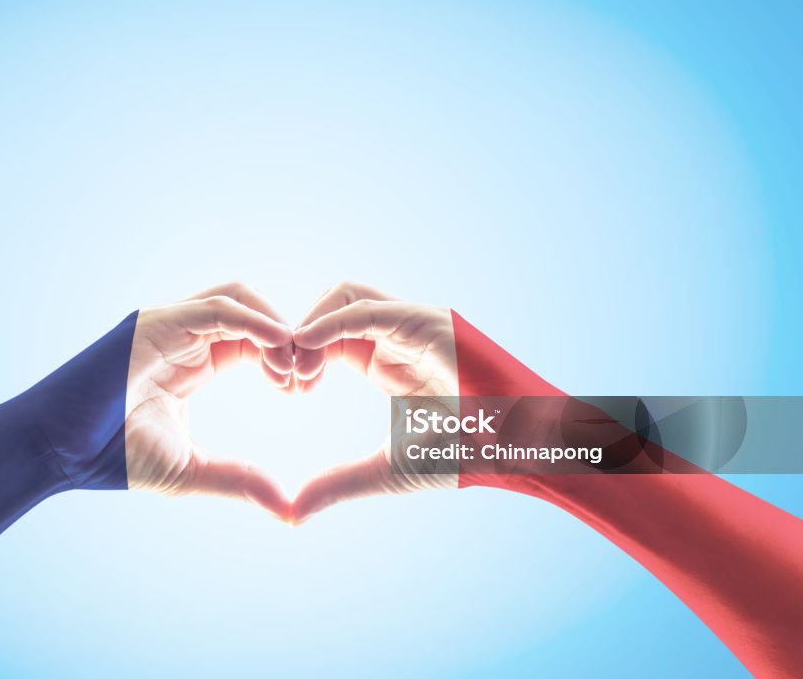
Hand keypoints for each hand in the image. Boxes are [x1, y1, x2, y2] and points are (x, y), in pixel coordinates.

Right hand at [1, 282, 293, 518]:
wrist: (53, 451)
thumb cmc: (111, 458)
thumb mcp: (189, 470)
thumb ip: (238, 479)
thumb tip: (288, 508)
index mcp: (193, 363)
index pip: (252, 341)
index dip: (283, 359)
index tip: (302, 391)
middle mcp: (181, 336)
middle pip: (252, 313)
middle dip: (286, 339)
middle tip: (304, 378)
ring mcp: (166, 325)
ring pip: (237, 298)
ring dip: (272, 325)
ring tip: (291, 365)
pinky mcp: (154, 322)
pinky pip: (215, 308)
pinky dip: (252, 320)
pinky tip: (277, 346)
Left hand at [289, 281, 559, 522]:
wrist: (524, 452)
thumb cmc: (467, 457)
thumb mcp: (387, 469)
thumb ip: (339, 483)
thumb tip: (292, 512)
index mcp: (387, 361)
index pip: (327, 338)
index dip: (299, 356)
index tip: (285, 390)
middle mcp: (399, 335)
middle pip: (330, 307)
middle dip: (297, 334)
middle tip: (283, 376)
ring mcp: (416, 324)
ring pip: (346, 295)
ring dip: (311, 322)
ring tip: (296, 365)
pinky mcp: (430, 321)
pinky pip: (369, 308)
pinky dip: (332, 321)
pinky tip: (306, 345)